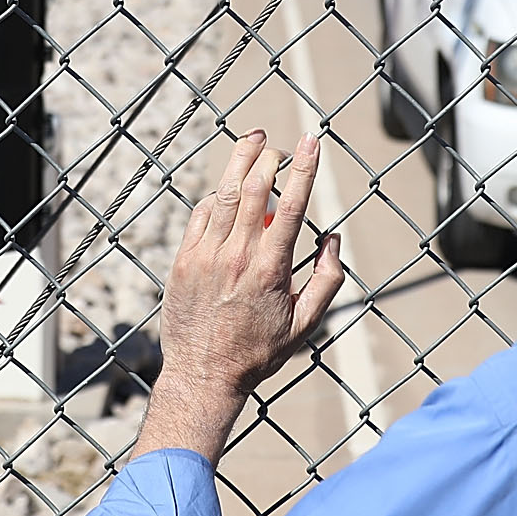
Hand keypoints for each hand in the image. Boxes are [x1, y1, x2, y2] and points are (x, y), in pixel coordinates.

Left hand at [135, 130, 347, 460]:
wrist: (203, 376)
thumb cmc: (257, 352)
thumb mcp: (305, 324)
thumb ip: (327, 279)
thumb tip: (333, 239)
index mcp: (270, 271)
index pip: (291, 205)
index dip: (303, 168)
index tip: (311, 141)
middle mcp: (236, 258)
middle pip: (253, 189)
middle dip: (269, 156)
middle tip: (279, 142)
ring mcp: (205, 256)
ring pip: (223, 194)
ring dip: (240, 161)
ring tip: (253, 140)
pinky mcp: (183, 260)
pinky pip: (201, 214)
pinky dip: (217, 196)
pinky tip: (227, 188)